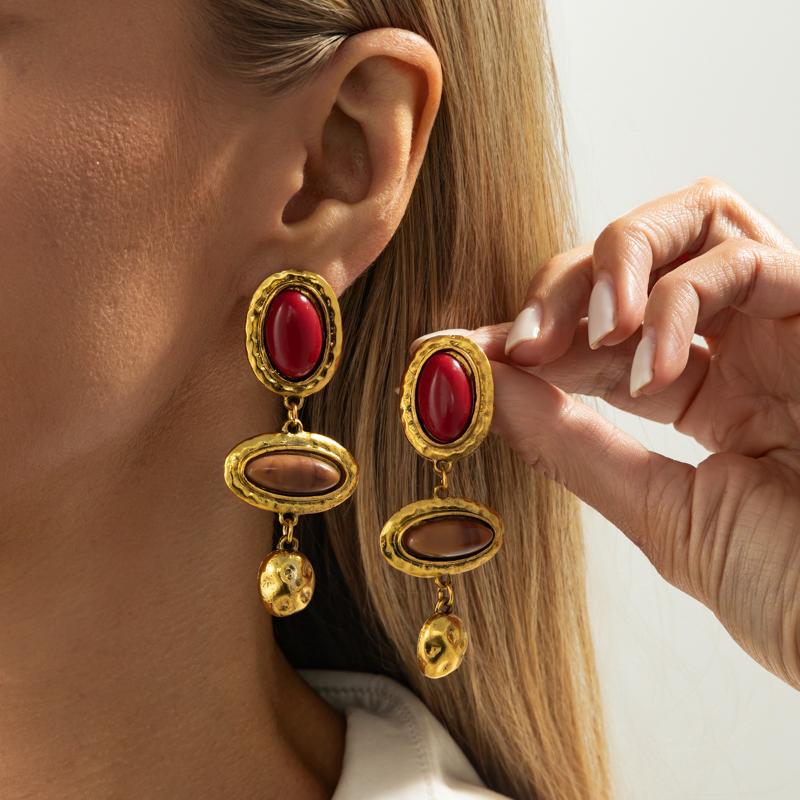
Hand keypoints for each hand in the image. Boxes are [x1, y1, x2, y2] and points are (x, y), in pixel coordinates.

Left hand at [471, 177, 799, 689]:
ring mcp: (785, 324)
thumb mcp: (664, 516)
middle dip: (563, 291)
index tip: (459, 350)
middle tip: (518, 342)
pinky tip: (654, 369)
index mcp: (704, 400)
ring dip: (617, 266)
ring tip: (592, 337)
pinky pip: (744, 259)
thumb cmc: (793, 588)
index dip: (530, 337)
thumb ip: (572, 446)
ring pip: (690, 225)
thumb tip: (482, 388)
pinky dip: (680, 298)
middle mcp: (741, 351)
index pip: (599, 340)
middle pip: (633, 264)